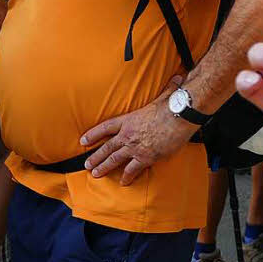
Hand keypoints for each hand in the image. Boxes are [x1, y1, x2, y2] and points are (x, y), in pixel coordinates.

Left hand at [79, 75, 196, 184]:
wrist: (179, 117)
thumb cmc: (171, 105)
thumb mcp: (163, 96)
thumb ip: (166, 90)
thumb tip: (177, 79)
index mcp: (128, 120)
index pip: (105, 128)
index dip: (93, 134)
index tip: (83, 141)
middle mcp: (127, 134)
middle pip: (106, 147)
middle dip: (95, 157)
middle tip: (87, 165)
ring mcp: (135, 147)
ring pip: (115, 159)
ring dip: (104, 167)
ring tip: (96, 174)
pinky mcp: (146, 157)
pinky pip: (133, 169)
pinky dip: (127, 176)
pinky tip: (123, 182)